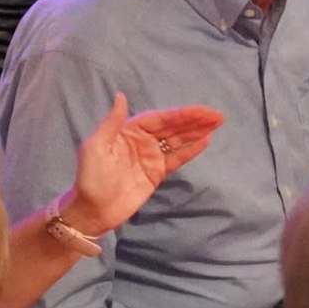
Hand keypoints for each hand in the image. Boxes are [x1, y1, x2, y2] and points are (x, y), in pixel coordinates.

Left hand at [63, 93, 223, 236]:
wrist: (93, 211)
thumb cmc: (91, 177)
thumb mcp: (96, 147)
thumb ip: (112, 122)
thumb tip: (121, 96)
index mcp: (129, 131)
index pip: (159, 118)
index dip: (181, 114)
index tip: (201, 111)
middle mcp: (142, 141)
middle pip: (172, 127)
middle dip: (194, 120)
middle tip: (217, 115)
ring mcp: (151, 157)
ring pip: (177, 140)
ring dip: (196, 132)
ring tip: (216, 123)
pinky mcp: (156, 174)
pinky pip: (176, 159)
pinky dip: (190, 150)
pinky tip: (205, 141)